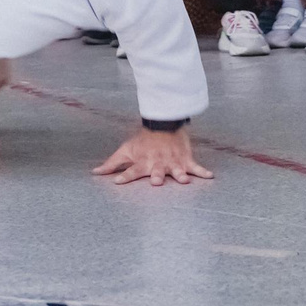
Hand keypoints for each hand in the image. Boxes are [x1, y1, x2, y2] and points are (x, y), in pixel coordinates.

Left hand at [94, 125, 213, 186]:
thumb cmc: (143, 141)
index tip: (117, 182)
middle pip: (156, 171)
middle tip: (157, 182)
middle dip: (157, 176)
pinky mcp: (184, 159)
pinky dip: (202, 172)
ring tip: (184, 180)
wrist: (163, 124)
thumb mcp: (126, 150)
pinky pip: (195, 167)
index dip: (124, 176)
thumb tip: (95, 173)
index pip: (131, 171)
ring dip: (179, 174)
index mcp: (142, 163)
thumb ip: (112, 164)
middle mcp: (157, 164)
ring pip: (176, 170)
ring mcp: (172, 162)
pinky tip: (210, 176)